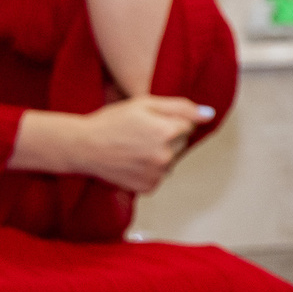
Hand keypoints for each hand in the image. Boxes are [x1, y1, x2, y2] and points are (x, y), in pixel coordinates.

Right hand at [68, 95, 212, 193]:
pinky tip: (132, 161)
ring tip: (134, 148)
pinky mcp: (148, 188)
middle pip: (182, 144)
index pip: (188, 126)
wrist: (83, 146)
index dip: (170, 121)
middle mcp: (166, 156)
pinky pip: (159, 176)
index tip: (150, 121)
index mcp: (168, 132)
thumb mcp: (144, 104)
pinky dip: (149, 170)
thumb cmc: (112, 121)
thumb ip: (181, 107)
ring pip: (171, 161)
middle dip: (168, 137)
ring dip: (160, 155)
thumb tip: (209, 114)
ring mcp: (157, 175)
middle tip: (141, 134)